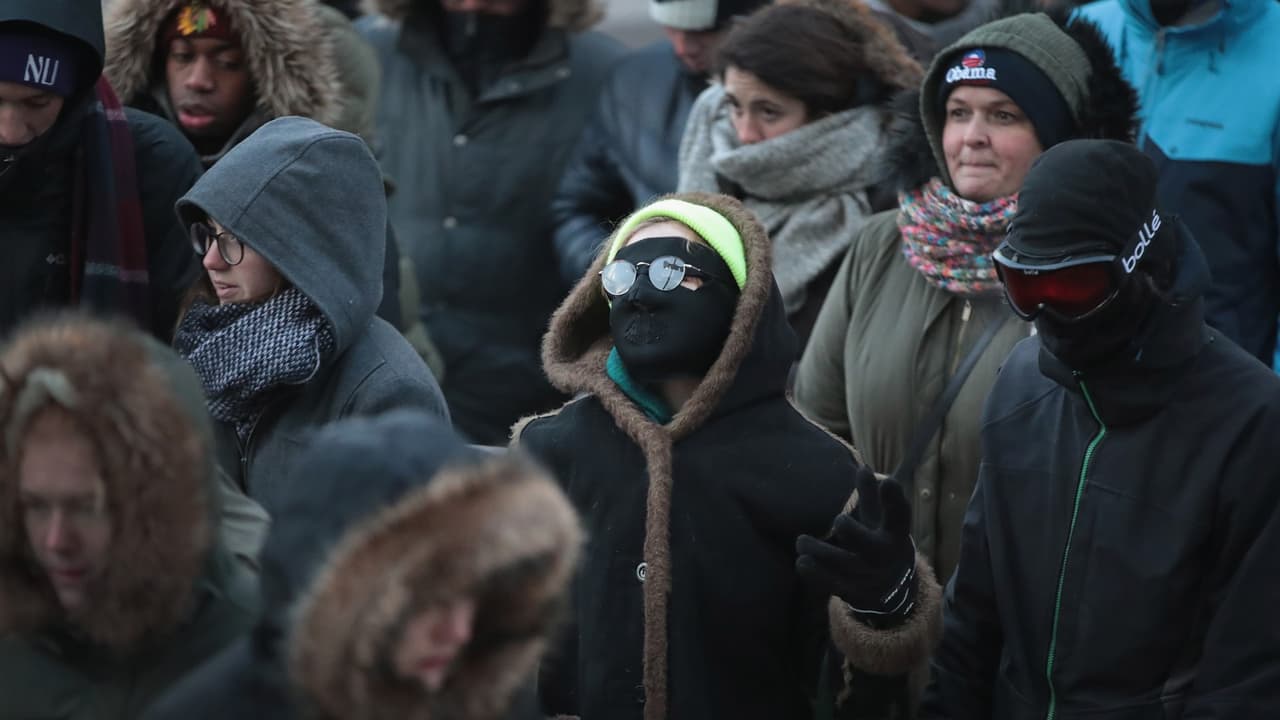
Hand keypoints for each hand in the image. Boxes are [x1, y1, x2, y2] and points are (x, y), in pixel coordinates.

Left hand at [796, 466, 917, 625]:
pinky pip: (830, 584)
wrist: (891, 590)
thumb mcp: (880, 521)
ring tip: (801, 541)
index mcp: (894, 534)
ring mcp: (866, 576)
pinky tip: (802, 562)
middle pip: (869, 546)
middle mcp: (882, 556)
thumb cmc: (880, 542)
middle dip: (852, 533)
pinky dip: (814, 574)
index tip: (887, 481)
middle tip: (838, 521)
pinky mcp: (850, 591)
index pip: (900, 516)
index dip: (895, 499)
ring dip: (820, 553)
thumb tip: (863, 467)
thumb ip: (870, 496)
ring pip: (842, 565)